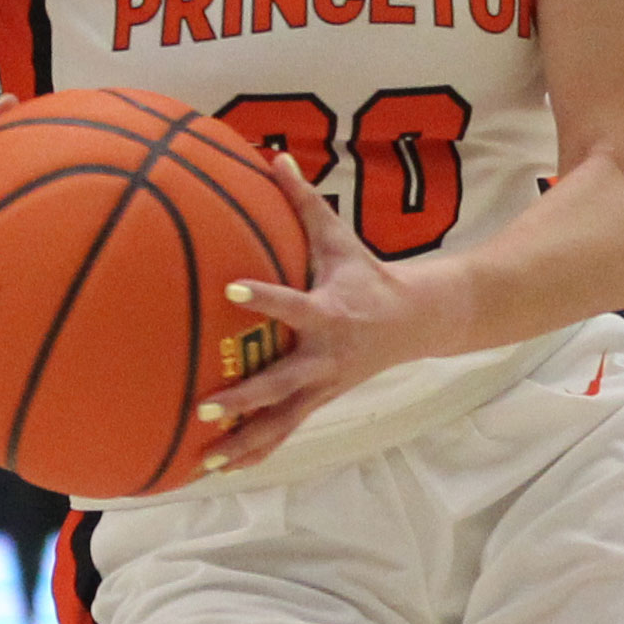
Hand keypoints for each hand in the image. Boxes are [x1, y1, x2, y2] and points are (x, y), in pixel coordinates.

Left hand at [190, 160, 433, 470]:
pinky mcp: (320, 402)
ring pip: (282, 422)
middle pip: (282, 383)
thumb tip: (271, 154)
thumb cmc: (366, 274)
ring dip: (245, 442)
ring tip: (205, 460)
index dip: (264, 299)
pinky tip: (221, 469)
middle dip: (246, 397)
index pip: (292, 304)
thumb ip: (302, 200)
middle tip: (206, 405)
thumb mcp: (338, 238)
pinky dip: (256, 451)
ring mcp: (323, 386)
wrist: (417, 321)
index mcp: (329, 313)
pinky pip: (285, 432)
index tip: (230, 291)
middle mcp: (325, 357)